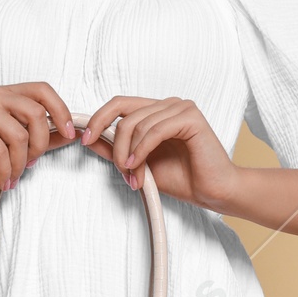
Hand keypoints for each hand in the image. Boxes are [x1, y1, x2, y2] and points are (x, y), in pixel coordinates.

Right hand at [0, 83, 76, 190]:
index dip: (61, 110)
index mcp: (4, 94)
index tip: (69, 134)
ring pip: (20, 135)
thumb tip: (70, 134)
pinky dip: (6, 170)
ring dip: (21, 163)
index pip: (43, 90)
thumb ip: (38, 137)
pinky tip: (3, 180)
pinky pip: (1, 149)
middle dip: (41, 145)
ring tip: (14, 176)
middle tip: (31, 164)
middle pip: (36, 113)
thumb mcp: (12, 146)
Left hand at [80, 94, 236, 210]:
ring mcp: (181, 108)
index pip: (119, 104)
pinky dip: (142, 149)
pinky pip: (155, 130)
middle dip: (116, 146)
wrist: (214, 192)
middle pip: (125, 115)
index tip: (84, 139)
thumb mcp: (138, 164)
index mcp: (156, 112)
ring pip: (137, 124)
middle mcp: (168, 105)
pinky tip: (139, 166)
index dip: (98, 119)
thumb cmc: (183, 179)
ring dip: (129, 154)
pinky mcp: (191, 117)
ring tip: (135, 176)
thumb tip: (87, 138)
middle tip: (122, 170)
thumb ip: (115, 150)